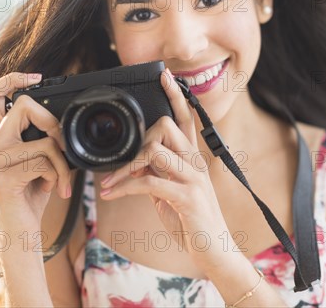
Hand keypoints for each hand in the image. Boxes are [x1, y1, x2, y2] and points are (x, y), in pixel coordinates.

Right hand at [0, 72, 72, 240]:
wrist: (23, 228)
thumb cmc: (34, 191)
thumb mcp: (42, 159)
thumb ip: (43, 138)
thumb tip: (62, 123)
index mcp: (1, 136)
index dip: (12, 78)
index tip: (36, 77)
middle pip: (23, 105)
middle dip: (53, 124)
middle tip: (62, 147)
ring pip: (44, 141)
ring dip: (63, 162)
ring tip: (61, 179)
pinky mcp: (4, 176)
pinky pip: (45, 162)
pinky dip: (59, 176)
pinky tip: (53, 188)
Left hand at [99, 69, 231, 271]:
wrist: (214, 251)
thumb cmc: (192, 221)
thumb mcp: (172, 192)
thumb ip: (159, 172)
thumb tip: (138, 161)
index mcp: (194, 159)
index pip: (186, 118)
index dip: (175, 96)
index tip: (165, 75)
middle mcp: (196, 163)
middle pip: (167, 127)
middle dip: (139, 139)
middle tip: (121, 164)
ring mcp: (193, 179)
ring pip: (155, 150)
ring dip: (126, 167)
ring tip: (111, 182)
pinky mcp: (186, 197)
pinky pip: (149, 182)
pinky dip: (124, 187)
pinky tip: (111, 194)